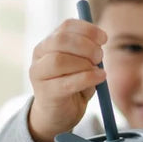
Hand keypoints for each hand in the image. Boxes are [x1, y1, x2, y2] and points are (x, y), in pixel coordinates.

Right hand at [28, 19, 106, 141]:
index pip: (66, 26)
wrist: (58, 115)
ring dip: (85, 64)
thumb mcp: (83, 64)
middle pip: (61, 40)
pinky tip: (99, 78)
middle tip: (100, 57)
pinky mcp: (45, 93)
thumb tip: (100, 42)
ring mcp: (38, 74)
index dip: (88, 29)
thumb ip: (88, 52)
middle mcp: (40, 55)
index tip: (104, 39)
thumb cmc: (73, 86)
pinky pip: (67, 82)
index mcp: (49, 42)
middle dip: (86, 46)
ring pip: (59, 60)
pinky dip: (87, 78)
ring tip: (97, 70)